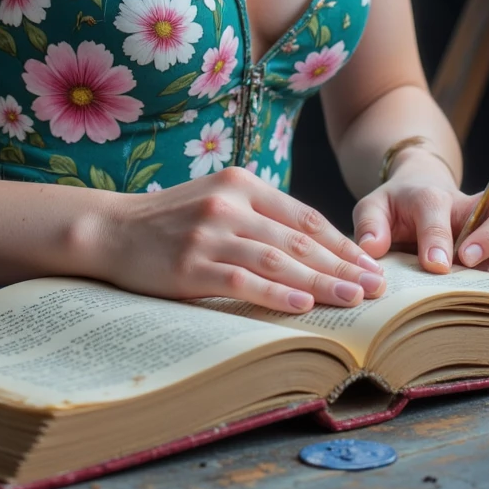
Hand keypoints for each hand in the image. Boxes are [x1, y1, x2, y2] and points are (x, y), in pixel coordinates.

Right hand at [96, 167, 386, 313]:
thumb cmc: (170, 221)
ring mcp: (208, 233)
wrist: (111, 230)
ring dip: (320, 282)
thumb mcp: (217, 201)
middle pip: (297, 239)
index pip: (303, 216)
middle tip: (377, 287)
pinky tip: (302, 304)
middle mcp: (229, 204)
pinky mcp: (190, 265)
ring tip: (353, 299)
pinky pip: (242, 281)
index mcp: (240, 183)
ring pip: (277, 260)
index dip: (340, 243)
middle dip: (342, 266)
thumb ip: (259, 216)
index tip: (370, 265)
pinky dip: (275, 293)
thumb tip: (315, 249)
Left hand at [353, 163, 488, 310]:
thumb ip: (369, 225)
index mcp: (437, 197)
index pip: (438, 208)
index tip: (435, 264)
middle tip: (472, 263)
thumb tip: (369, 250)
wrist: (419, 194)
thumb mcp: (374, 208)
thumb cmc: (397, 206)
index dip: (438, 234)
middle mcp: (478, 210)